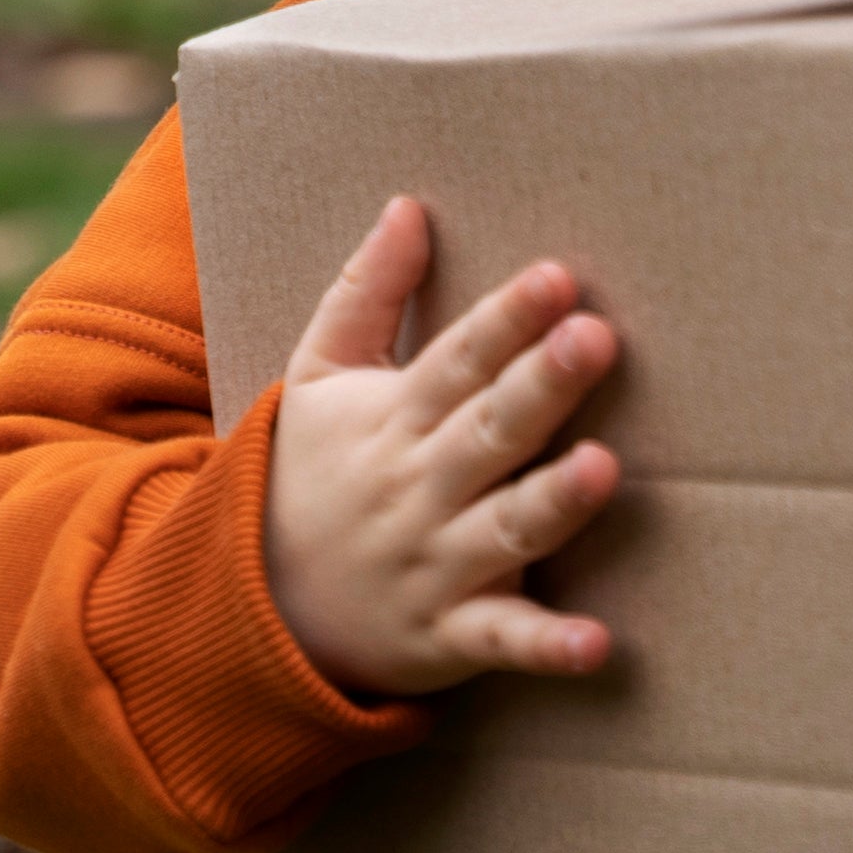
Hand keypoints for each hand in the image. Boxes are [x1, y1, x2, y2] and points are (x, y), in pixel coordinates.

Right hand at [261, 194, 628, 700]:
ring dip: (553, 502)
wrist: (248, 606)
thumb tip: (409, 205)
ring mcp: (436, 566)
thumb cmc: (305, 474)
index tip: (557, 277)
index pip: (457, 360)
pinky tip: (599, 645)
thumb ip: (366, 292)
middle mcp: (420, 488)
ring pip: (505, 529)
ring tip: (603, 467)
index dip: (506, 319)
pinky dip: (548, 648)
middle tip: (597, 338)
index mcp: (394, 419)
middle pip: (488, 431)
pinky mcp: (450, 636)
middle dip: (540, 386)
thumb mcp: (316, 376)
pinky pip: (502, 642)